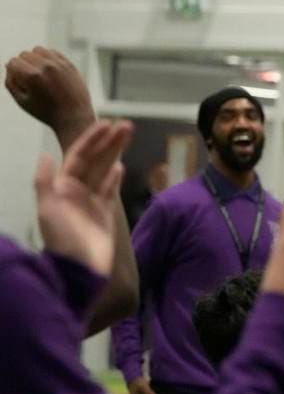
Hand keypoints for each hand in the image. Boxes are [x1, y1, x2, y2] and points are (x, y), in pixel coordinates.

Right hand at [5, 47, 95, 144]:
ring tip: (38, 72)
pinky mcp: (69, 65)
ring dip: (35, 58)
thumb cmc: (46, 112)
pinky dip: (47, 58)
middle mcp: (46, 67)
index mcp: (32, 76)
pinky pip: (53, 52)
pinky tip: (48, 69)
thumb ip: (11, 82)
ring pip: (38, 50)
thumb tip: (8, 66)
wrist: (74, 117)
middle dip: (23, 65)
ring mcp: (59, 64)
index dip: (13, 72)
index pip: (13, 62)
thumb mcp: (21, 101)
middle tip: (30, 81)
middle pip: (24, 54)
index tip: (21, 83)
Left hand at [35, 121, 130, 275]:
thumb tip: (45, 155)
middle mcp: (77, 190)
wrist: (79, 268)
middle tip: (127, 125)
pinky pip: (110, 190)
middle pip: (95, 160)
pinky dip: (115, 177)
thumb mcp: (48, 209)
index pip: (79, 156)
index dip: (92, 139)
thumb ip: (45, 182)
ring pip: (105, 170)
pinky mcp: (104, 213)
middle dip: (109, 142)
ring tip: (128, 136)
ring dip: (116, 153)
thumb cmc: (63, 238)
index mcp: (62, 186)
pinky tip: (121, 165)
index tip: (106, 124)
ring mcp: (92, 201)